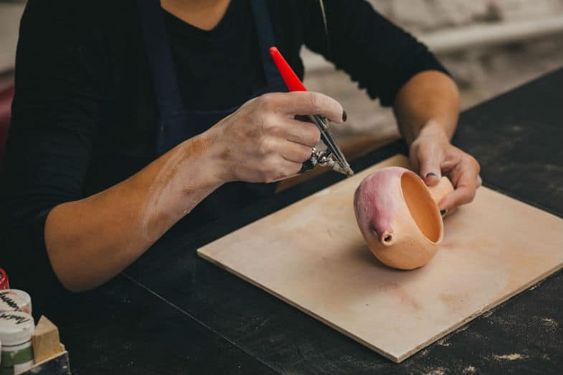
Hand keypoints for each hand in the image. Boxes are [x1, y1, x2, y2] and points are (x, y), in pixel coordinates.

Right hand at [207, 92, 344, 182]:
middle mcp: (271, 125)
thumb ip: (290, 105)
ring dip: (301, 151)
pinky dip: (292, 164)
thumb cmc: (244, 126)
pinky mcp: (271, 169)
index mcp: (270, 104)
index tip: (339, 116)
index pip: (312, 101)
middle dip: (310, 135)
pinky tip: (274, 158)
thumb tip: (325, 113)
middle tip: (295, 135)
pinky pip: (298, 167)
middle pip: (314, 133)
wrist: (217, 152)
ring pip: (308, 152)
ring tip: (280, 147)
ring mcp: (270, 150)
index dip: (332, 108)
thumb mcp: (260, 105)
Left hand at [409, 122, 480, 210]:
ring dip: (438, 205)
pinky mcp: (452, 193)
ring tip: (420, 203)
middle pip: (461, 200)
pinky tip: (422, 202)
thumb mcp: (427, 152)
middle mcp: (469, 179)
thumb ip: (429, 166)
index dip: (453, 201)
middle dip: (443, 205)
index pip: (466, 190)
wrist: (428, 146)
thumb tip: (432, 182)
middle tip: (423, 207)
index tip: (437, 206)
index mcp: (468, 167)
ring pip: (452, 204)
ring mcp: (462, 187)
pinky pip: (445, 203)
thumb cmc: (430, 146)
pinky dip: (435, 204)